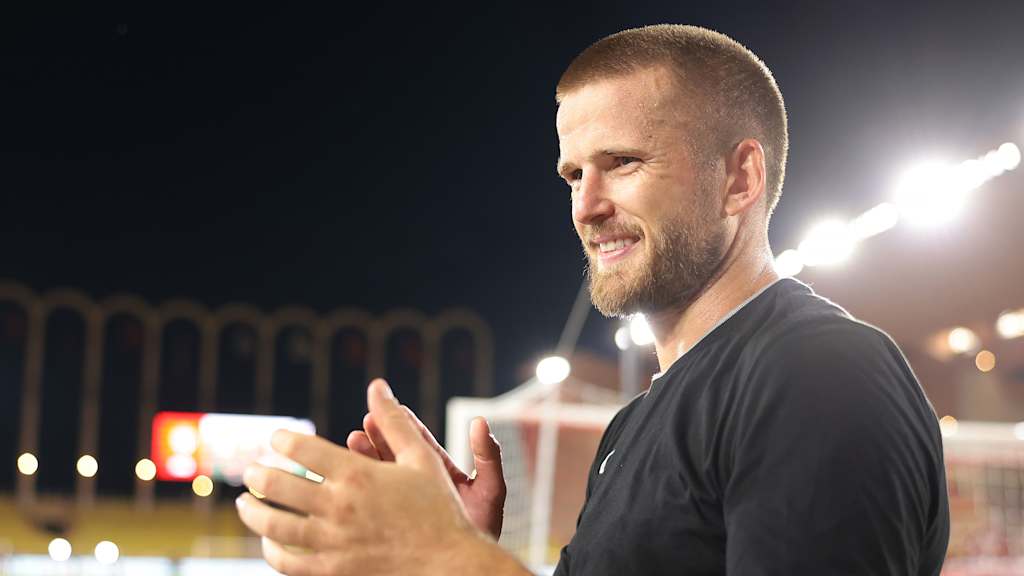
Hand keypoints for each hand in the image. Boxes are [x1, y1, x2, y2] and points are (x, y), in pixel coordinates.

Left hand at [236, 379, 494, 574]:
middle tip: (250, 471)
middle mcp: (340, 507)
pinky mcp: (334, 571)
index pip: (304, 450)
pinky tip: (268, 544)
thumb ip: (395, 421)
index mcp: (358, 474)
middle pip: (280, 486)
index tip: (276, 439)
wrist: (450, 564)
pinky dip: (272, 552)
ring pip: (276, 526)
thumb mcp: (422, 458)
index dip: (283, 440)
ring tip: (244, 504)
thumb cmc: (439, 509)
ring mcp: (333, 542)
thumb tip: (378, 386)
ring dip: (253, 513)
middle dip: (259, 475)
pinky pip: (290, 564)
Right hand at [346, 406, 505, 539]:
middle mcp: (417, 484)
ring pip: (379, 474)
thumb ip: (488, 456)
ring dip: (365, 457)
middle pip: (394, 454)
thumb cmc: (482, 529)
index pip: (420, 443)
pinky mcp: (388, 518)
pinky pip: (371, 498)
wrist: (465, 565)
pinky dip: (359, 484)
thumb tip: (479, 422)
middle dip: (378, 437)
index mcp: (440, 472)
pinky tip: (346, 473)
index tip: (394, 408)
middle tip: (365, 423)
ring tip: (353, 440)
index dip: (406, 424)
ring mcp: (401, 501)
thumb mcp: (490, 490)